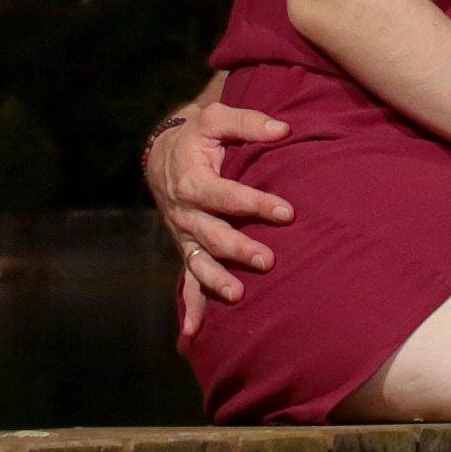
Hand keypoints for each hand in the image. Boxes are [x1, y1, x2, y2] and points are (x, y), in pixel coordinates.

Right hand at [145, 95, 295, 319]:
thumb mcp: (216, 117)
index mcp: (192, 180)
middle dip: (239, 249)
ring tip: (239, 296)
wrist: (163, 154)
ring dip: (217, 280)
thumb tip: (285, 130)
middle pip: (213, 234)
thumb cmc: (197, 134)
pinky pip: (187, 281)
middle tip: (268, 261)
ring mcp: (185, 235)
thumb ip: (249, 122)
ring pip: (199, 262)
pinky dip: (190, 307)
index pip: (226, 195)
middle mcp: (185, 213)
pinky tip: (193, 334)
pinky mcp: (187, 249)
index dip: (255, 203)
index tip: (288, 213)